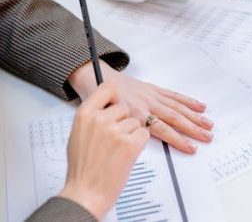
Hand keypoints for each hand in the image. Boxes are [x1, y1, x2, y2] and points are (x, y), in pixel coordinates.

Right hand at [59, 82, 149, 219]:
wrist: (86, 193)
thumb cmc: (83, 168)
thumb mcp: (78, 134)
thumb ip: (93, 117)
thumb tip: (106, 106)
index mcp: (85, 114)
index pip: (107, 88)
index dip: (114, 95)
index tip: (116, 102)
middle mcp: (101, 119)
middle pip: (125, 106)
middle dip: (124, 120)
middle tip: (114, 139)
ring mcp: (116, 130)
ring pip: (136, 121)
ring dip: (131, 134)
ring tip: (117, 150)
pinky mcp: (131, 142)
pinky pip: (144, 133)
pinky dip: (139, 143)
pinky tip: (126, 154)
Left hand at [69, 60, 213, 153]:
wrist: (95, 78)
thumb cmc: (98, 101)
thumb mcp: (106, 120)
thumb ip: (124, 130)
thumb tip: (136, 143)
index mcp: (135, 113)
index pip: (162, 129)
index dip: (178, 139)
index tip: (191, 148)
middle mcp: (146, 103)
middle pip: (174, 118)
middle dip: (193, 129)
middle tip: (207, 137)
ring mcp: (152, 95)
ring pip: (177, 107)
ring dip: (194, 116)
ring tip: (209, 124)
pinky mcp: (154, 89)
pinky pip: (173, 96)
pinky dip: (188, 101)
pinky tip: (200, 106)